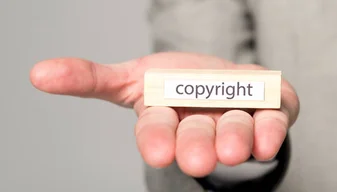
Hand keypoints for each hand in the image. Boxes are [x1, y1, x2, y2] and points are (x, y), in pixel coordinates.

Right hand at [29, 52, 299, 176]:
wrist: (232, 85)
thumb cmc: (182, 86)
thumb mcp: (135, 78)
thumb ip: (92, 78)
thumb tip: (39, 74)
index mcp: (168, 118)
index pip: (157, 130)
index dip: (157, 140)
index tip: (158, 153)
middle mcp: (202, 123)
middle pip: (197, 135)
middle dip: (197, 145)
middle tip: (200, 159)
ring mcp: (239, 118)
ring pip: (236, 129)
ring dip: (235, 139)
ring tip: (234, 150)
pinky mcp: (272, 111)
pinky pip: (275, 121)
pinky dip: (272, 130)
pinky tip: (268, 138)